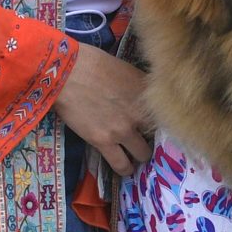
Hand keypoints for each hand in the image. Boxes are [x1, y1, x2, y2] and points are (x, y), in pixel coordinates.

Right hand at [55, 43, 153, 176]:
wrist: (66, 72)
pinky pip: (121, 165)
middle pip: (158, 136)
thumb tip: (142, 96)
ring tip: (135, 156)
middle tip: (144, 139)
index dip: (161, 122)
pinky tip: (125, 168)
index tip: (155, 125)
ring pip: (143, 155)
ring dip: (140, 156)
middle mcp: (140, 113)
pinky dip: (125, 168)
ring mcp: (123, 130)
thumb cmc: (92, 63)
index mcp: (146, 93)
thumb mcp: (125, 69)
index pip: (166, 116)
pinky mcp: (103, 142)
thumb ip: (138, 86)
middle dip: (152, 138)